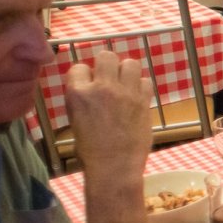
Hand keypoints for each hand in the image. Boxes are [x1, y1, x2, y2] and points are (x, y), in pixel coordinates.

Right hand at [64, 50, 150, 175]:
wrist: (114, 167)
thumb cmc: (91, 149)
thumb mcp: (76, 118)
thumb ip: (84, 97)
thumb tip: (92, 85)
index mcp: (78, 93)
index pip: (79, 67)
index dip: (85, 75)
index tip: (89, 83)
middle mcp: (102, 88)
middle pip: (107, 55)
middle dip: (107, 64)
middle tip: (109, 78)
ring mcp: (125, 93)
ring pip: (131, 63)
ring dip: (127, 71)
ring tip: (125, 84)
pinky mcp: (144, 101)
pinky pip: (146, 81)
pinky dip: (142, 86)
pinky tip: (137, 97)